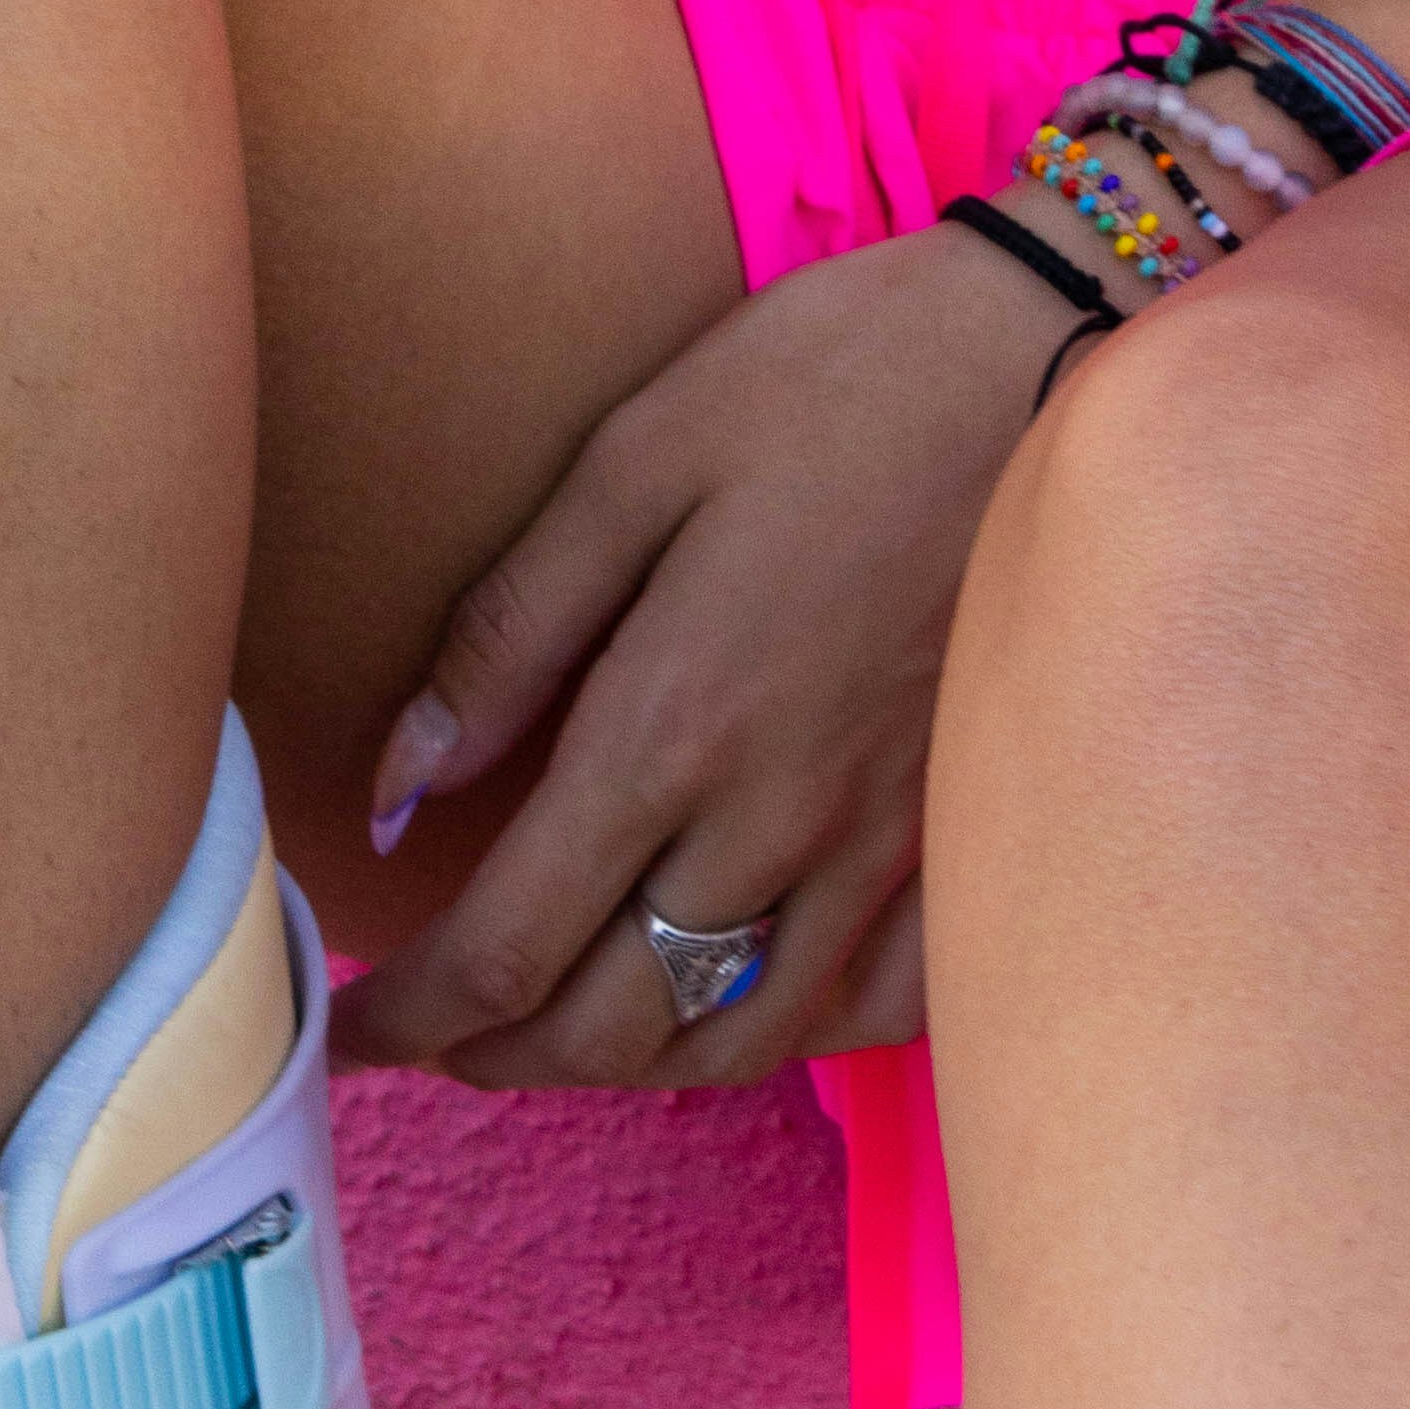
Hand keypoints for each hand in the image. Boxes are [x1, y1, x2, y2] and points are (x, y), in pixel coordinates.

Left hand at [331, 225, 1094, 1097]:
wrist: (1060, 344)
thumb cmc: (835, 375)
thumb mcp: (636, 457)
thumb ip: (511, 633)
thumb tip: (399, 783)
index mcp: (671, 729)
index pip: (506, 946)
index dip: (409, 1018)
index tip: (348, 1031)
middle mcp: (774, 823)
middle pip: (610, 1024)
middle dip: (498, 1056)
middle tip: (436, 1035)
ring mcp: (885, 843)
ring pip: (737, 1036)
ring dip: (628, 1063)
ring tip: (562, 1033)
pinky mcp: (966, 829)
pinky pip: (878, 1005)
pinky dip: (794, 1033)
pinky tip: (745, 1001)